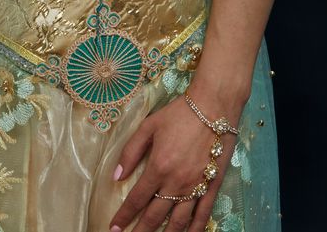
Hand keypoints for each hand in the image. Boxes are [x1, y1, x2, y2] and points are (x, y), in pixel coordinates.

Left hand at [109, 93, 236, 231]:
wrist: (213, 107)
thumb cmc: (179, 114)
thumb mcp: (149, 126)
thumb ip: (131, 151)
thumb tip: (116, 176)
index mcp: (158, 166)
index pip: (136, 199)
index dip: (124, 216)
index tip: (113, 227)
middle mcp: (176, 182)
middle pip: (155, 216)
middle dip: (140, 230)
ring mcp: (196, 187)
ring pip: (178, 222)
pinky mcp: (212, 187)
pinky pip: (202, 215)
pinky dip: (194, 230)